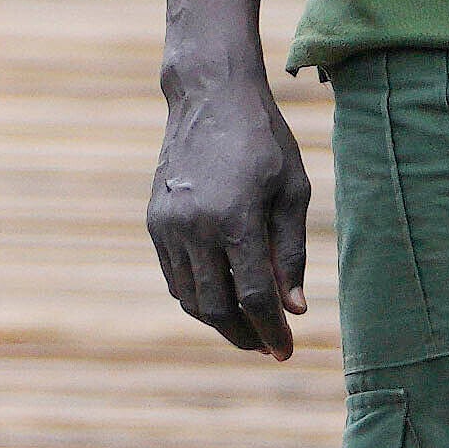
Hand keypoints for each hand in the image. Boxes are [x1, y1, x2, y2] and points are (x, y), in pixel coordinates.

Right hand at [146, 62, 308, 353]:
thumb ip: (291, 253)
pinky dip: (197, 296)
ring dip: (219, 321)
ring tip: (248, 326)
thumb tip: (294, 309)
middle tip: (268, 345)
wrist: (209, 96)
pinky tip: (222, 296)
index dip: (271, 331)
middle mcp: (195, 227)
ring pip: (190, 298)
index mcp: (236, 219)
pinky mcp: (155, 221)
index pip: (254, 297)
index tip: (286, 351)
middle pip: (216, 308)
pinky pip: (174, 276)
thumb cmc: (263, 140)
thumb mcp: (292, 191)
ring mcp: (169, 225)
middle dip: (244, 336)